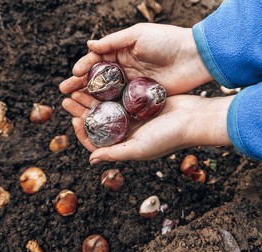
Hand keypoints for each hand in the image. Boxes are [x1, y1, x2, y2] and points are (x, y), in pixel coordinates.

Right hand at [59, 23, 211, 95]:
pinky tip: (98, 113)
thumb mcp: (138, 35)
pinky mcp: (143, 97)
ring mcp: (133, 84)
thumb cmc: (167, 41)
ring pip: (108, 92)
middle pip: (98, 79)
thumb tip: (89, 45)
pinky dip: (110, 107)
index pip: (97, 61)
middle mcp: (125, 68)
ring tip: (75, 105)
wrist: (195, 57)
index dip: (83, 68)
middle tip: (64, 93)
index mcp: (122, 51)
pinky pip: (123, 102)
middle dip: (80, 85)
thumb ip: (113, 42)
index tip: (72, 76)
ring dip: (91, 98)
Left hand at [62, 92, 232, 163]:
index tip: (75, 120)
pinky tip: (98, 81)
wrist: (194, 118)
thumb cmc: (169, 137)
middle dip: (81, 111)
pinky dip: (107, 90)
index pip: (97, 142)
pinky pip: (118, 96)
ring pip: (105, 107)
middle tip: (67, 99)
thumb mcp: (139, 148)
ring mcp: (133, 117)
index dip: (83, 133)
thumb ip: (115, 154)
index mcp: (124, 146)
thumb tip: (91, 160)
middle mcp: (126, 132)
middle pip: (98, 122)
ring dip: (91, 98)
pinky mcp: (139, 103)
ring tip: (76, 88)